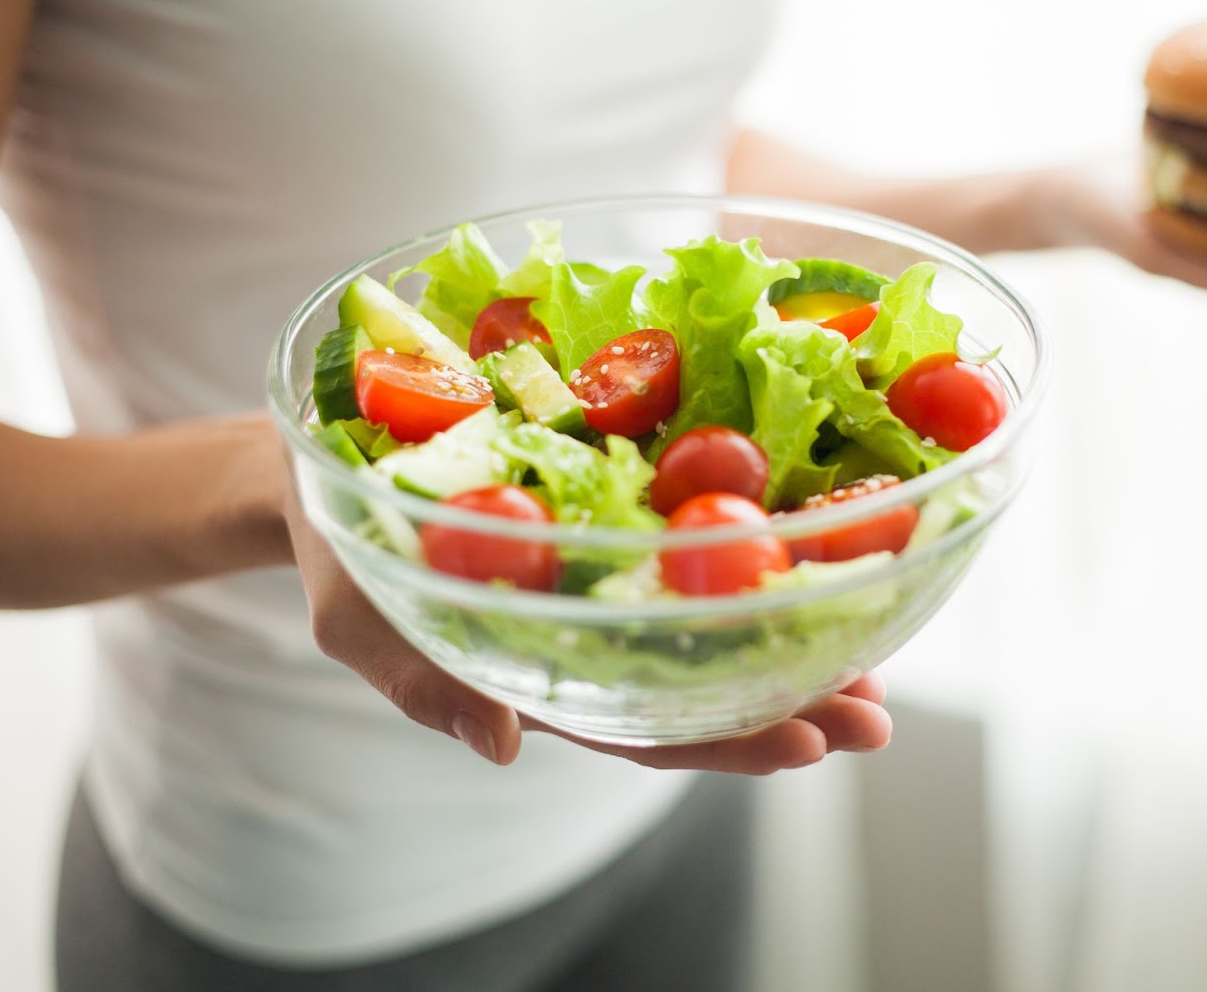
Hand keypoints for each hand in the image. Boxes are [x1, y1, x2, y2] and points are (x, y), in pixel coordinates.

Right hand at [285, 505, 891, 772]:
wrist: (326, 459)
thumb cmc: (339, 541)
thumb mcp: (355, 608)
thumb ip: (420, 675)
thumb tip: (498, 745)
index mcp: (541, 668)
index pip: (643, 721)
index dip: (726, 740)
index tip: (805, 746)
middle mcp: (593, 627)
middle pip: (705, 682)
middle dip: (793, 703)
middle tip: (876, 716)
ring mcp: (610, 568)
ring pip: (715, 619)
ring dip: (798, 637)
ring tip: (880, 652)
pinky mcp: (619, 497)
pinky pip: (696, 529)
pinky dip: (760, 546)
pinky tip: (820, 540)